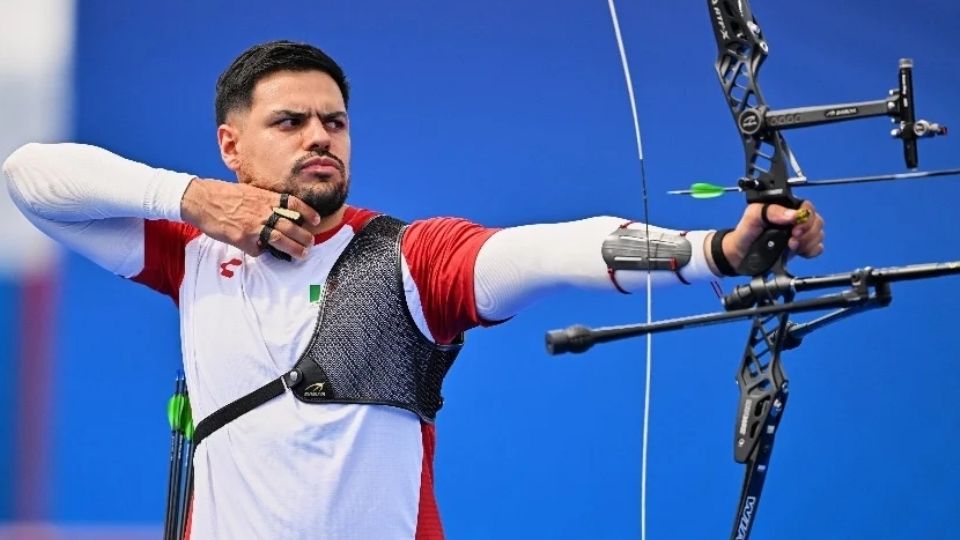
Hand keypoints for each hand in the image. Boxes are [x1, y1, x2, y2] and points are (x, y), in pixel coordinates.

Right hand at [180, 178, 322, 258]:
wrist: (201, 199)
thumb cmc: (222, 194)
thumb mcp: (248, 191)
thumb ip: (264, 201)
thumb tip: (276, 210)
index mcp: (265, 197)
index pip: (293, 204)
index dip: (307, 212)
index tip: (316, 220)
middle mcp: (262, 211)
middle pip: (291, 226)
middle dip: (304, 237)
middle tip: (310, 243)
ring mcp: (253, 226)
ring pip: (280, 240)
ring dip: (294, 249)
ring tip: (302, 254)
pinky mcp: (242, 238)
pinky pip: (258, 249)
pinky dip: (262, 251)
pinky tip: (262, 251)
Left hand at [722, 200, 824, 269]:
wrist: (740, 254)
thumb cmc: (746, 231)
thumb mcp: (753, 216)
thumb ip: (771, 211)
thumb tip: (793, 215)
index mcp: (786, 207)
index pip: (807, 207)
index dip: (805, 219)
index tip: (795, 230)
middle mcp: (795, 219)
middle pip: (816, 221)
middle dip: (807, 233)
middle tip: (792, 241)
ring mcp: (799, 234)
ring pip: (818, 234)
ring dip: (808, 242)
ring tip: (791, 247)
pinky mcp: (801, 248)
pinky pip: (818, 247)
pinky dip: (812, 250)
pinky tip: (801, 253)